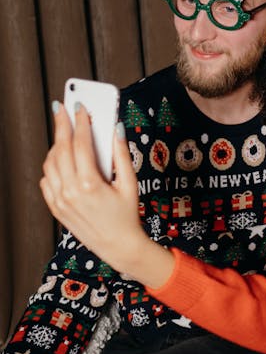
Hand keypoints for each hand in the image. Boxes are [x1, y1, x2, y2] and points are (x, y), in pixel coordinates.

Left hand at [40, 103, 172, 286]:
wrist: (118, 246)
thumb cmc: (127, 215)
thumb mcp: (130, 184)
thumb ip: (121, 154)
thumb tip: (116, 128)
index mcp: (90, 184)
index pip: (80, 143)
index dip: (80, 122)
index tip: (80, 107)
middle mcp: (70, 192)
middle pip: (61, 149)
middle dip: (61, 125)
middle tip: (62, 109)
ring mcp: (60, 201)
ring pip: (50, 163)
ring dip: (56, 145)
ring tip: (64, 134)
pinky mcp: (56, 208)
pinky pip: (46, 181)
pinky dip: (52, 167)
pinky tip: (62, 160)